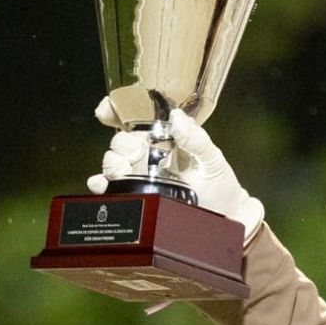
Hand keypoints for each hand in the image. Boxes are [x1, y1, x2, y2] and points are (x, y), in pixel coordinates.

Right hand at [87, 97, 265, 240]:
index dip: (115, 109)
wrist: (224, 215)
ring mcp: (140, 176)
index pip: (134, 117)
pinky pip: (112, 190)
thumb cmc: (219, 182)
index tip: (106, 110)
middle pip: (120, 142)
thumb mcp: (212, 157)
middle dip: (120, 144)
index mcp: (163, 137)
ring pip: (113, 163)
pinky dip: (100, 185)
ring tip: (122, 170)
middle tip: (132, 153)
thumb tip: (177, 117)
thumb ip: (196, 138)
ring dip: (111, 164)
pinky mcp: (137, 197)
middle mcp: (147, 154)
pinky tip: (101, 185)